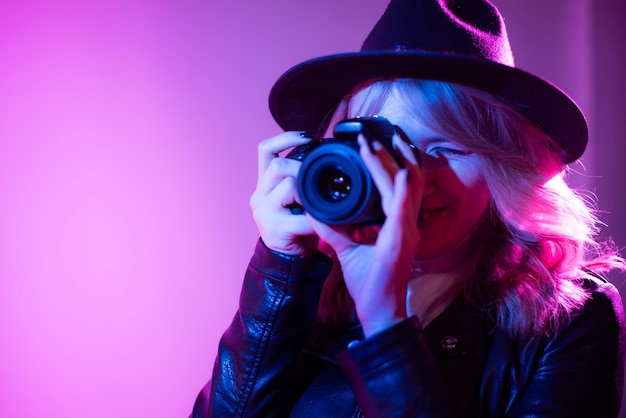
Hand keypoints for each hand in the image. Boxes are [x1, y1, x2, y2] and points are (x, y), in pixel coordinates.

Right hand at [250, 132, 318, 256]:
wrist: (291, 262)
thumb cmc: (299, 228)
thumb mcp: (298, 199)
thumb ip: (302, 179)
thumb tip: (324, 155)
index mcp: (264, 185)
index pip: (265, 150)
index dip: (285, 138)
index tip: (309, 136)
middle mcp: (259, 196)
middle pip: (277, 167)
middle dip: (302, 169)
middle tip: (319, 181)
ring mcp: (263, 213)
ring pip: (288, 185)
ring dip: (309, 193)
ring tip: (318, 204)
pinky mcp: (274, 229)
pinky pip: (302, 215)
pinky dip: (317, 218)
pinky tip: (323, 222)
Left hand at [309, 135, 423, 336]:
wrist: (378, 311)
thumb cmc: (369, 281)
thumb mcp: (347, 247)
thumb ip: (333, 227)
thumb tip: (313, 207)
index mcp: (397, 222)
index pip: (398, 183)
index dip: (389, 161)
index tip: (372, 141)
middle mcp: (407, 222)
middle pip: (406, 177)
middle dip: (390, 153)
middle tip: (370, 134)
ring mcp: (407, 231)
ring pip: (406, 186)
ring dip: (389, 163)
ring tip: (373, 143)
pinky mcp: (402, 241)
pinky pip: (404, 209)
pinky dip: (403, 189)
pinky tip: (399, 172)